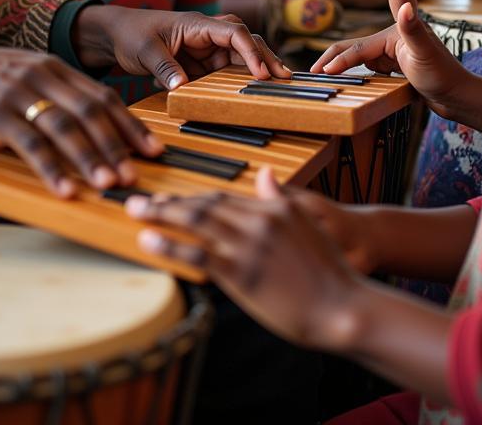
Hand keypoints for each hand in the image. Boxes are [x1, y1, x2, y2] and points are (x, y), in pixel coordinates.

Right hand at [0, 40, 163, 196]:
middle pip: (90, 112)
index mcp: (55, 67)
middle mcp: (42, 76)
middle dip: (117, 145)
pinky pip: (30, 145)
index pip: (102, 96)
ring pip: (65, 128)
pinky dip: (51, 170)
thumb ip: (55, 96)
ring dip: (91, 159)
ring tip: (110, 184)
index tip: (152, 149)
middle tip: (137, 174)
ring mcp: (19, 94)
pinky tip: (65, 190)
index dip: (130, 124)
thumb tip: (90, 131)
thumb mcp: (24, 78)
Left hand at [72, 6, 289, 89]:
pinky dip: (238, 80)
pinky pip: (224, 71)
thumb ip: (164, 68)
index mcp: (197, 25)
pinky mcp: (201, 63)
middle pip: (245, 42)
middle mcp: (207, 34)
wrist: (115, 35)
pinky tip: (252, 93)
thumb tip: (183, 87)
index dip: (250, 51)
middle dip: (265, 57)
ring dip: (257, 69)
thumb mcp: (145, 51)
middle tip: (285, 78)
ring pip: (239, 57)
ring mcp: (205, 49)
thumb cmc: (130, 34)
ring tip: (277, 87)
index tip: (261, 73)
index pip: (233, 32)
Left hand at [127, 167, 365, 350]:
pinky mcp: (241, 272)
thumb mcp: (308, 226)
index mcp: (274, 207)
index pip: (222, 197)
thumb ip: (280, 199)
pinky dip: (169, 244)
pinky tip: (149, 241)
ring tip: (136, 213)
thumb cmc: (330, 274)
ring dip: (161, 215)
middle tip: (138, 201)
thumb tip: (265, 174)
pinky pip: (197, 253)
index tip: (167, 199)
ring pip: (195, 222)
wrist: (345, 307)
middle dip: (168, 203)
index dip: (191, 198)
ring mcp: (248, 245)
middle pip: (203, 204)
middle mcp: (258, 220)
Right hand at [310, 0, 467, 111]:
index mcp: (404, 25)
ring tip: (321, 74)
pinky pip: (363, 64)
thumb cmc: (443, 75)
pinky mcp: (390, 64)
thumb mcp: (426, 53)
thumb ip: (413, 30)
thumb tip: (405, 8)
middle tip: (319, 69)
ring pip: (356, 54)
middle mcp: (394, 34)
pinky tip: (340, 77)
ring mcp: (390, 50)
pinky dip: (349, 69)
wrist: (454, 99)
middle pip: (355, 44)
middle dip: (336, 56)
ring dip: (339, 64)